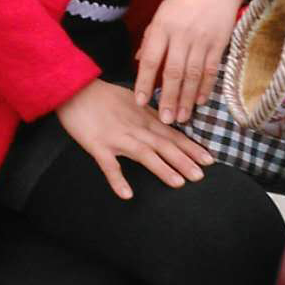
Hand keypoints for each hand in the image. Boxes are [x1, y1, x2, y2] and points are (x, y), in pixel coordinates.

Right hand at [55, 79, 212, 200]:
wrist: (75, 90)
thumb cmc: (104, 96)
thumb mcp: (134, 100)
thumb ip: (150, 114)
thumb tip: (167, 123)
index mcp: (145, 118)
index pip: (173, 134)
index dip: (191, 147)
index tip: (209, 159)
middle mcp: (136, 128)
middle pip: (164, 145)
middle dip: (184, 160)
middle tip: (200, 176)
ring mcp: (117, 137)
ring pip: (144, 154)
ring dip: (162, 168)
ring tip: (178, 183)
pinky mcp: (98, 146)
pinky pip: (109, 165)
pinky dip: (117, 180)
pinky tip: (126, 194)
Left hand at [133, 0, 247, 124]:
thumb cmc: (183, 2)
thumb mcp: (161, 14)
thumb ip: (150, 40)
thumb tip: (138, 64)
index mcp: (162, 27)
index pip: (150, 59)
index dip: (144, 83)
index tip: (140, 102)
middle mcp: (181, 35)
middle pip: (173, 72)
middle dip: (168, 98)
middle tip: (165, 120)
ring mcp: (201, 40)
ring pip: (193, 75)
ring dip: (187, 99)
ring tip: (181, 117)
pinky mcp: (218, 43)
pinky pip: (211, 70)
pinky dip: (205, 88)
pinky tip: (199, 102)